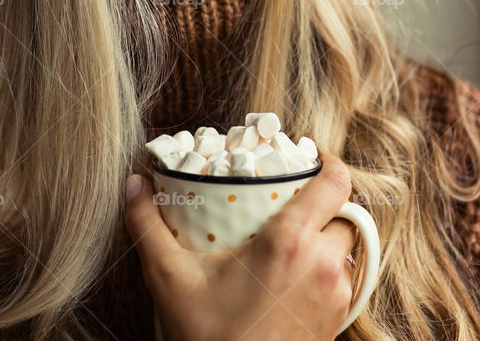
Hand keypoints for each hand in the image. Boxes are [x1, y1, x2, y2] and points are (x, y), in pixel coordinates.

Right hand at [124, 155, 356, 340]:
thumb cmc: (207, 337)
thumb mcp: (170, 278)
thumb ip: (149, 226)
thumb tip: (134, 185)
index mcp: (291, 243)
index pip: (336, 184)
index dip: (331, 163)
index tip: (313, 157)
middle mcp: (323, 266)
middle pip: (345, 215)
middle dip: (324, 204)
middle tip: (293, 202)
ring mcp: (336, 298)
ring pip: (345, 249)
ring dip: (325, 239)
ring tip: (291, 240)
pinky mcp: (336, 324)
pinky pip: (342, 281)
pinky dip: (324, 270)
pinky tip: (292, 277)